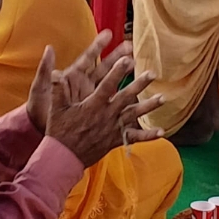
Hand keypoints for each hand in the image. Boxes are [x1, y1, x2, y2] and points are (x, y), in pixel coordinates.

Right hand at [45, 31, 165, 168]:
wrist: (64, 158)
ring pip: (134, 115)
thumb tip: (55, 71)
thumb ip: (57, 88)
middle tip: (152, 73)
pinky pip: (134, 137)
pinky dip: (148, 135)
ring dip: (149, 106)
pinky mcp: (115, 140)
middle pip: (126, 97)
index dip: (117, 72)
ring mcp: (112, 129)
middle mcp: (106, 116)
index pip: (107, 85)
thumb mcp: (56, 108)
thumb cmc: (60, 131)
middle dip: (139, 84)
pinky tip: (162, 131)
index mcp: (92, 105)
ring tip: (163, 98)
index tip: (127, 60)